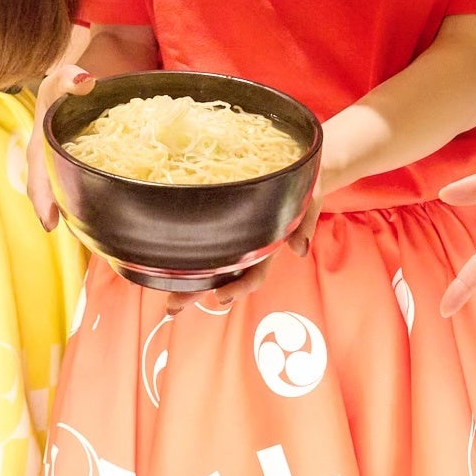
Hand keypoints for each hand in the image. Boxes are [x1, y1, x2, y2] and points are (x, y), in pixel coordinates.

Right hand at [28, 62, 93, 229]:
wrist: (71, 87)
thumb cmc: (64, 84)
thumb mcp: (62, 77)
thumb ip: (69, 77)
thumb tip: (85, 82)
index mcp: (40, 143)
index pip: (37, 173)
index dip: (42, 198)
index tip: (49, 222)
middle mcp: (48, 160)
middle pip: (49, 191)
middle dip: (60, 213)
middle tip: (79, 237)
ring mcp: (62, 166)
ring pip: (64, 193)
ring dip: (74, 211)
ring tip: (93, 234)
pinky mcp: (77, 168)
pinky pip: (80, 186)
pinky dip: (90, 201)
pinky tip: (107, 216)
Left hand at [167, 162, 323, 314]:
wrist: (297, 170)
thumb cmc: (303, 187)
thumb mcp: (310, 200)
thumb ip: (305, 224)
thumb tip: (300, 250)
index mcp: (268, 248)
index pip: (252, 275)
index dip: (237, 289)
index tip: (219, 297)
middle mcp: (248, 250)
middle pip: (221, 278)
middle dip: (197, 293)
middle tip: (173, 305)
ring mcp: (235, 240)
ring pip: (209, 267)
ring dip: (188, 282)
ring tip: (166, 299)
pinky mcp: (224, 226)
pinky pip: (204, 245)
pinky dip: (187, 257)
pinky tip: (166, 263)